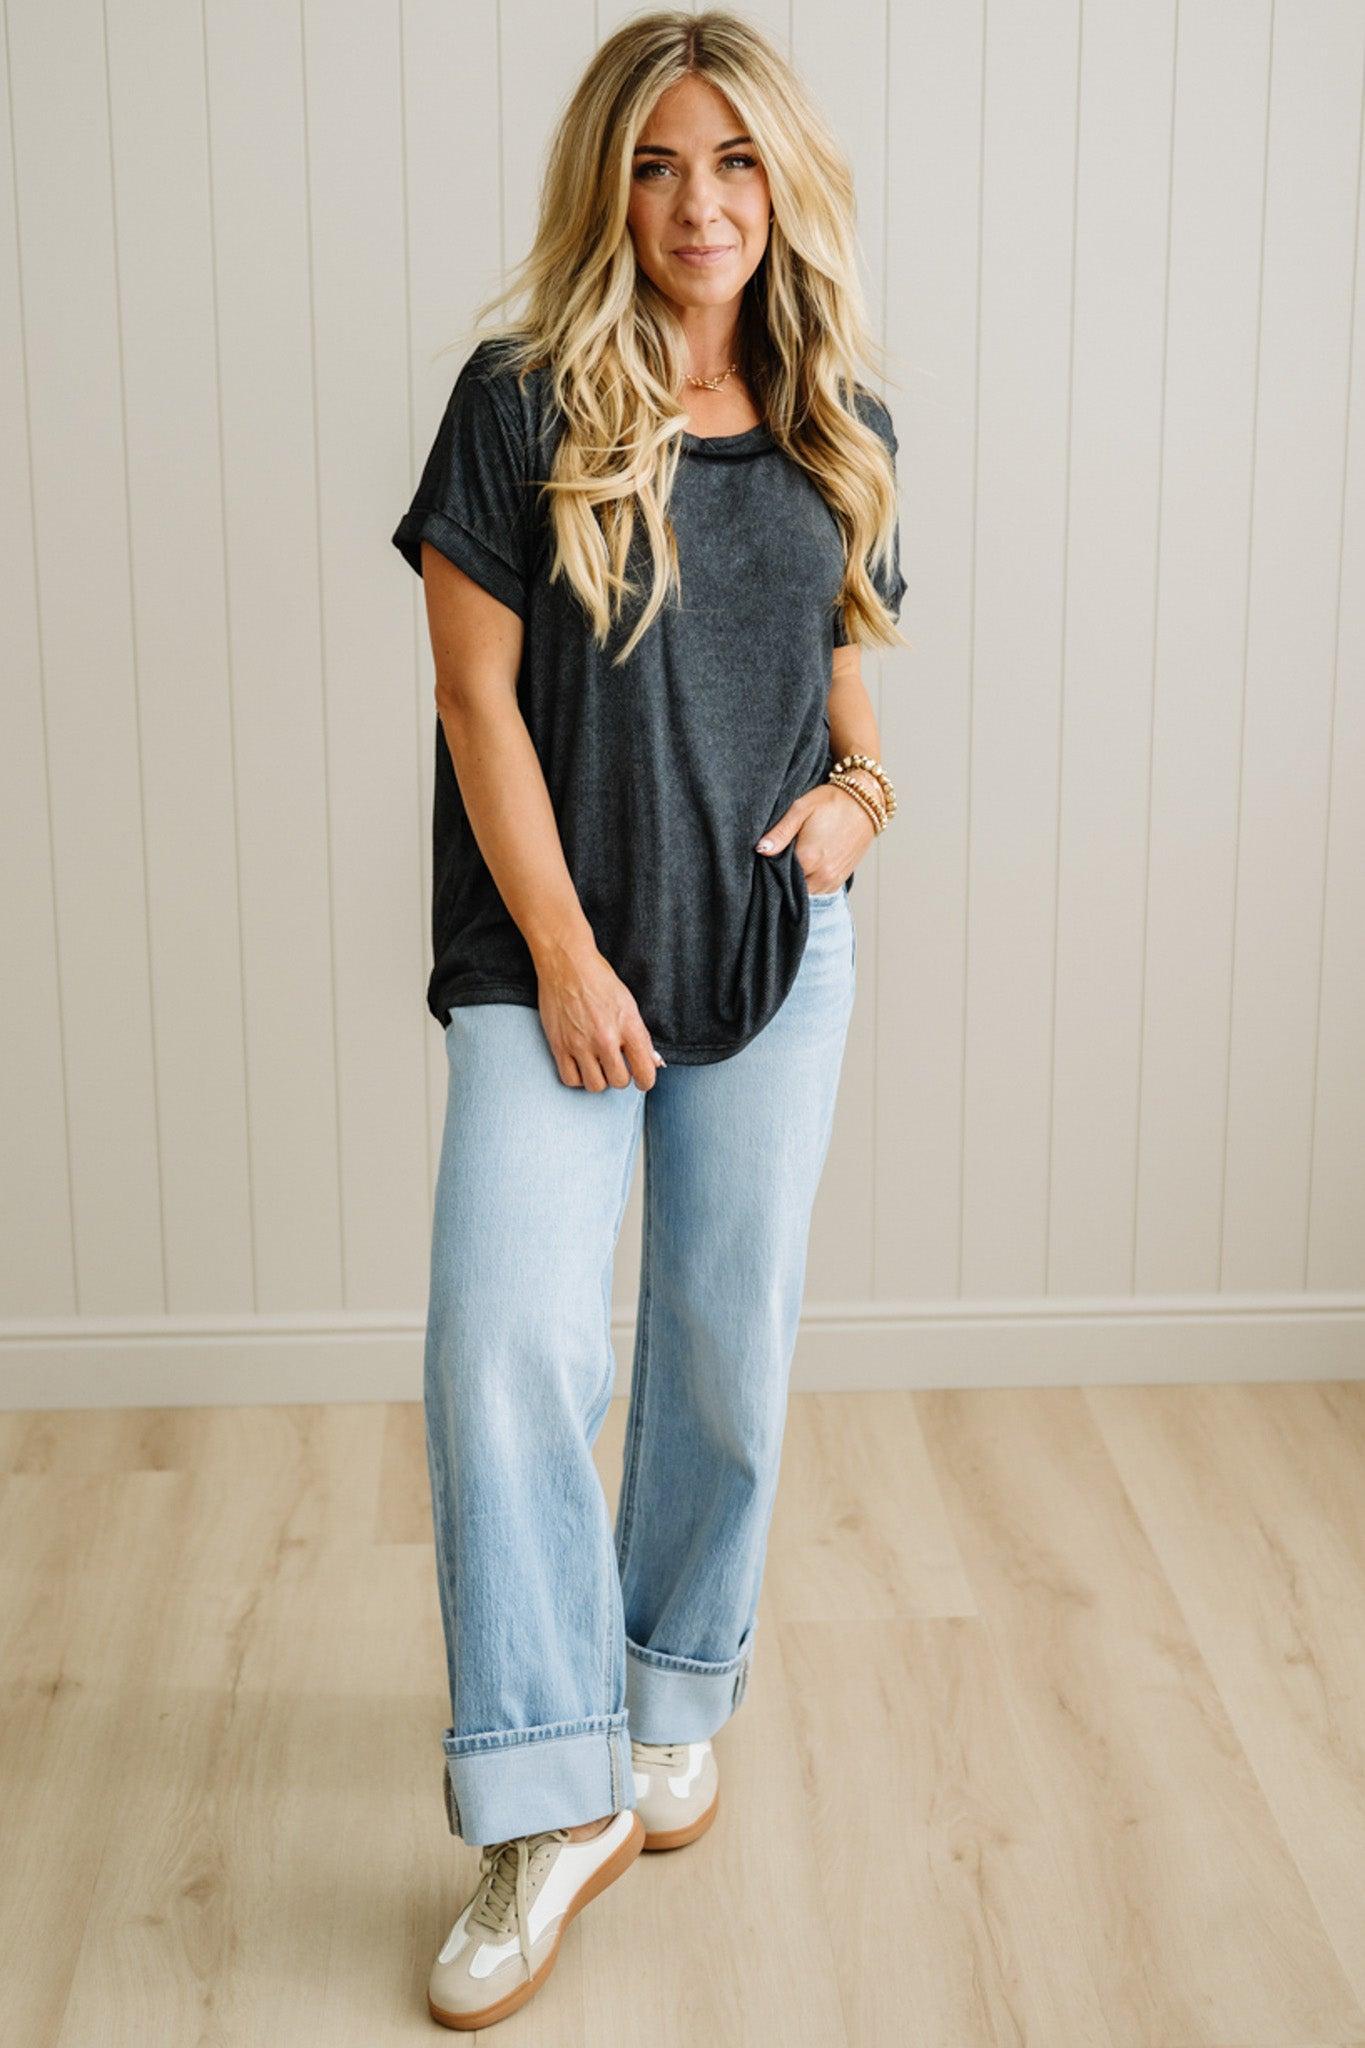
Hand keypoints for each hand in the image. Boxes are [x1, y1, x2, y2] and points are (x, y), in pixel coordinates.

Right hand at [533, 935, 664, 1090]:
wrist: (566, 963)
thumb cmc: (599, 980)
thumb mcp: (629, 1004)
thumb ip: (641, 1036)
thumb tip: (653, 1061)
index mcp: (628, 1026)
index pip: (645, 1071)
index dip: (646, 1080)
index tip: (642, 1079)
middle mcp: (605, 1038)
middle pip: (619, 1082)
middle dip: (620, 1077)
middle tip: (616, 1065)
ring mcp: (580, 1044)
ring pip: (595, 1086)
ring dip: (599, 1079)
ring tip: (598, 1066)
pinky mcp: (559, 1045)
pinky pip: (570, 1079)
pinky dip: (577, 1077)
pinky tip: (581, 1065)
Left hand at [755, 780, 875, 894]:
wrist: (865, 803)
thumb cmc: (832, 802)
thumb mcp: (801, 809)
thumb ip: (780, 832)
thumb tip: (761, 850)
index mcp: (809, 858)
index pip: (778, 875)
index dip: (770, 868)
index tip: (768, 859)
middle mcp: (822, 874)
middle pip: (791, 888)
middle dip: (783, 879)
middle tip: (779, 861)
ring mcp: (833, 880)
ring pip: (805, 893)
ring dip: (797, 883)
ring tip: (794, 864)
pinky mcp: (841, 880)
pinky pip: (819, 892)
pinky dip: (810, 884)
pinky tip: (807, 868)